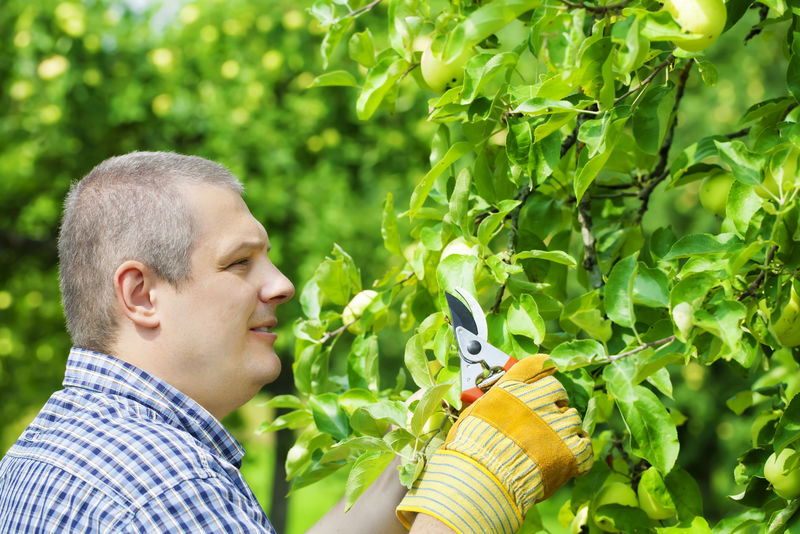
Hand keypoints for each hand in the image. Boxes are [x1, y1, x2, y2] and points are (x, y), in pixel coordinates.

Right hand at [396, 354, 592, 533]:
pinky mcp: (571, 451)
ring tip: (552, 445)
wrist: (482, 479)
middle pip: (558, 391)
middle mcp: (537, 401)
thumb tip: (497, 406)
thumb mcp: (473, 414)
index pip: (535, 365)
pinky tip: (569, 459)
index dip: (543, 365)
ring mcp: (557, 425)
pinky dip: (579, 451)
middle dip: (554, 403)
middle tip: (546, 419)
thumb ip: (493, 403)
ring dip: (565, 429)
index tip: (548, 365)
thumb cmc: (470, 450)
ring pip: (573, 418)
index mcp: (512, 390)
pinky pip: (585, 445)